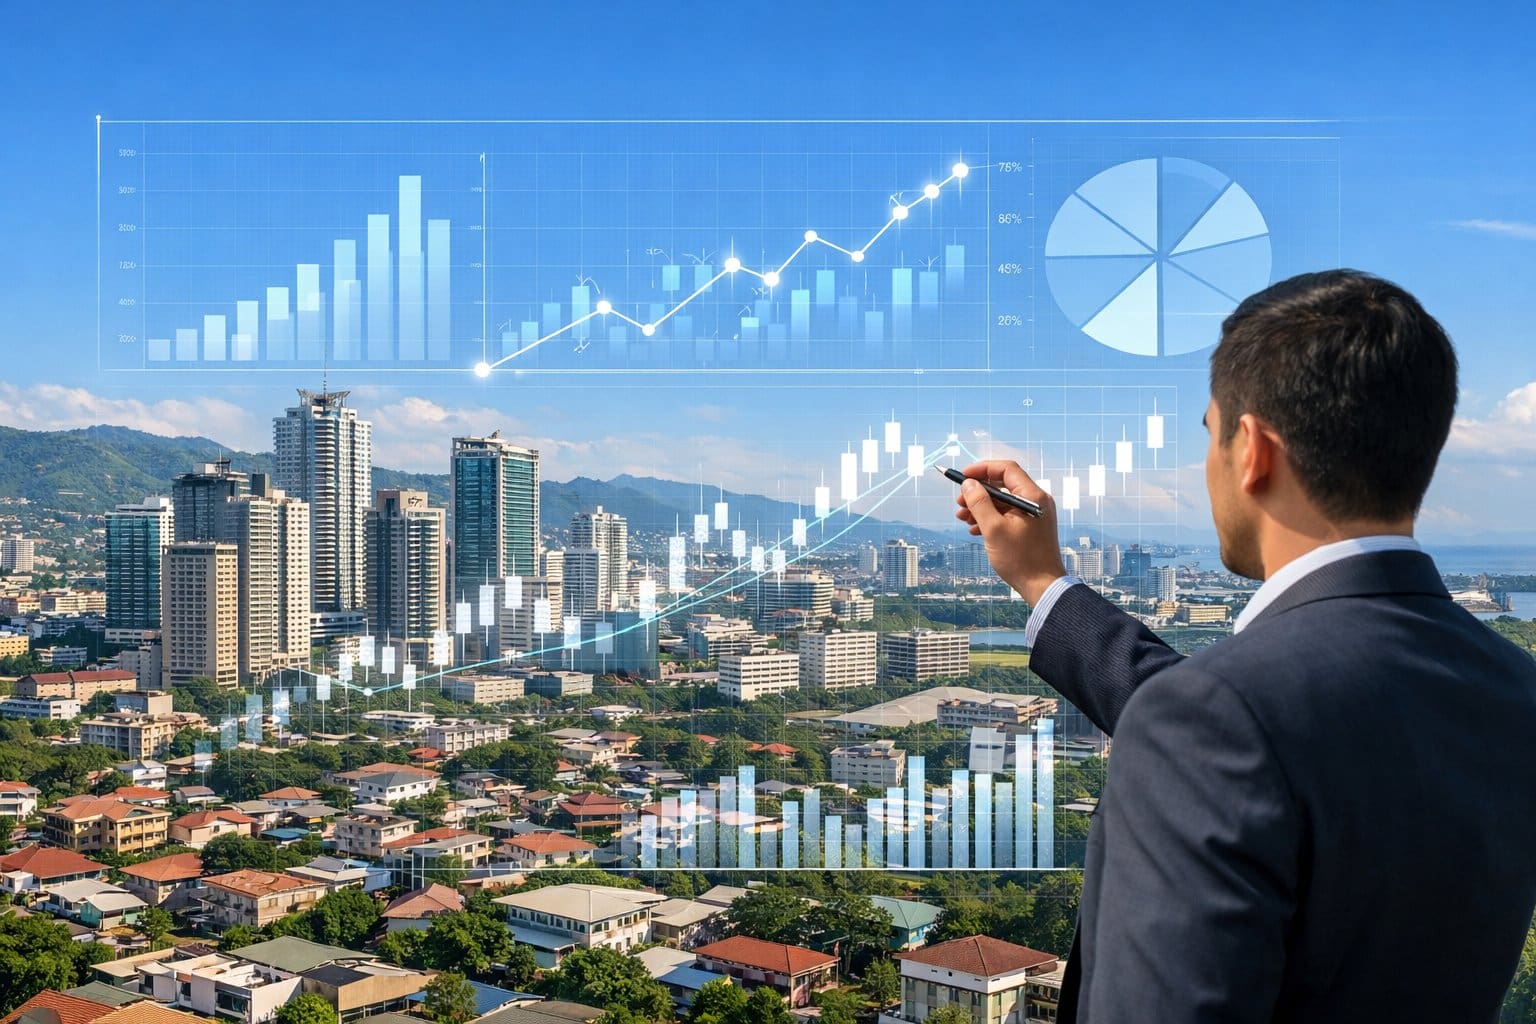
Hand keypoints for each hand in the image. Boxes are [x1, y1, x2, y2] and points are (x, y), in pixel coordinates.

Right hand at [953, 460, 1066, 605]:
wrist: (1042, 587)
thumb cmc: (1021, 559)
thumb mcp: (993, 529)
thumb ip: (979, 503)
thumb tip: (969, 484)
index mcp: (1033, 497)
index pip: (1006, 469)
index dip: (982, 469)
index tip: (963, 476)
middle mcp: (1036, 501)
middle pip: (1003, 485)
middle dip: (978, 492)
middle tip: (959, 502)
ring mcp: (1034, 515)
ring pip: (1003, 501)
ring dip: (981, 507)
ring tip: (963, 518)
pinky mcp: (1030, 527)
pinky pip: (1007, 515)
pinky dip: (990, 518)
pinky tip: (975, 530)